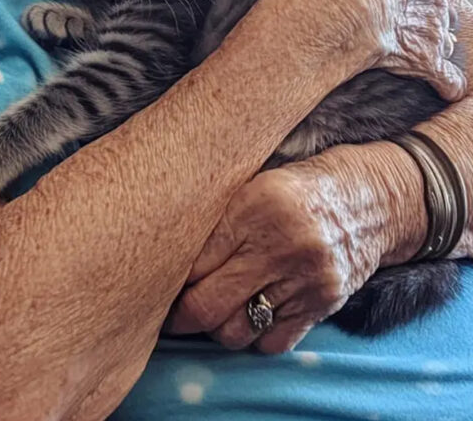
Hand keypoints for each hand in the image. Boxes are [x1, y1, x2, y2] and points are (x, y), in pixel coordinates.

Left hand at [164, 147, 403, 352]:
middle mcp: (280, 245)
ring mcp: (304, 279)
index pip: (194, 260)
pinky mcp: (322, 304)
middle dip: (182, 317)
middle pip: (208, 305)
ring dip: (217, 328)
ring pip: (237, 330)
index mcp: (255, 205)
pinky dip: (254, 336)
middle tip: (172, 313)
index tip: (156, 281)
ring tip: (213, 311)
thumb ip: (217, 218)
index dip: (170, 278)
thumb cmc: (296, 187)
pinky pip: (271, 341)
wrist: (370, 197)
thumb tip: (165, 254)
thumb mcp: (253, 184)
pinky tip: (250, 315)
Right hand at [284, 0, 465, 101]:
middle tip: (391, 18)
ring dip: (432, 41)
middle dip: (415, 8)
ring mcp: (428, 24)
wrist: (327, 10)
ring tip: (416, 50)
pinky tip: (441, 86)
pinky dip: (445, 82)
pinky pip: (446, 75)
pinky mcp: (425, 58)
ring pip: (442, 32)